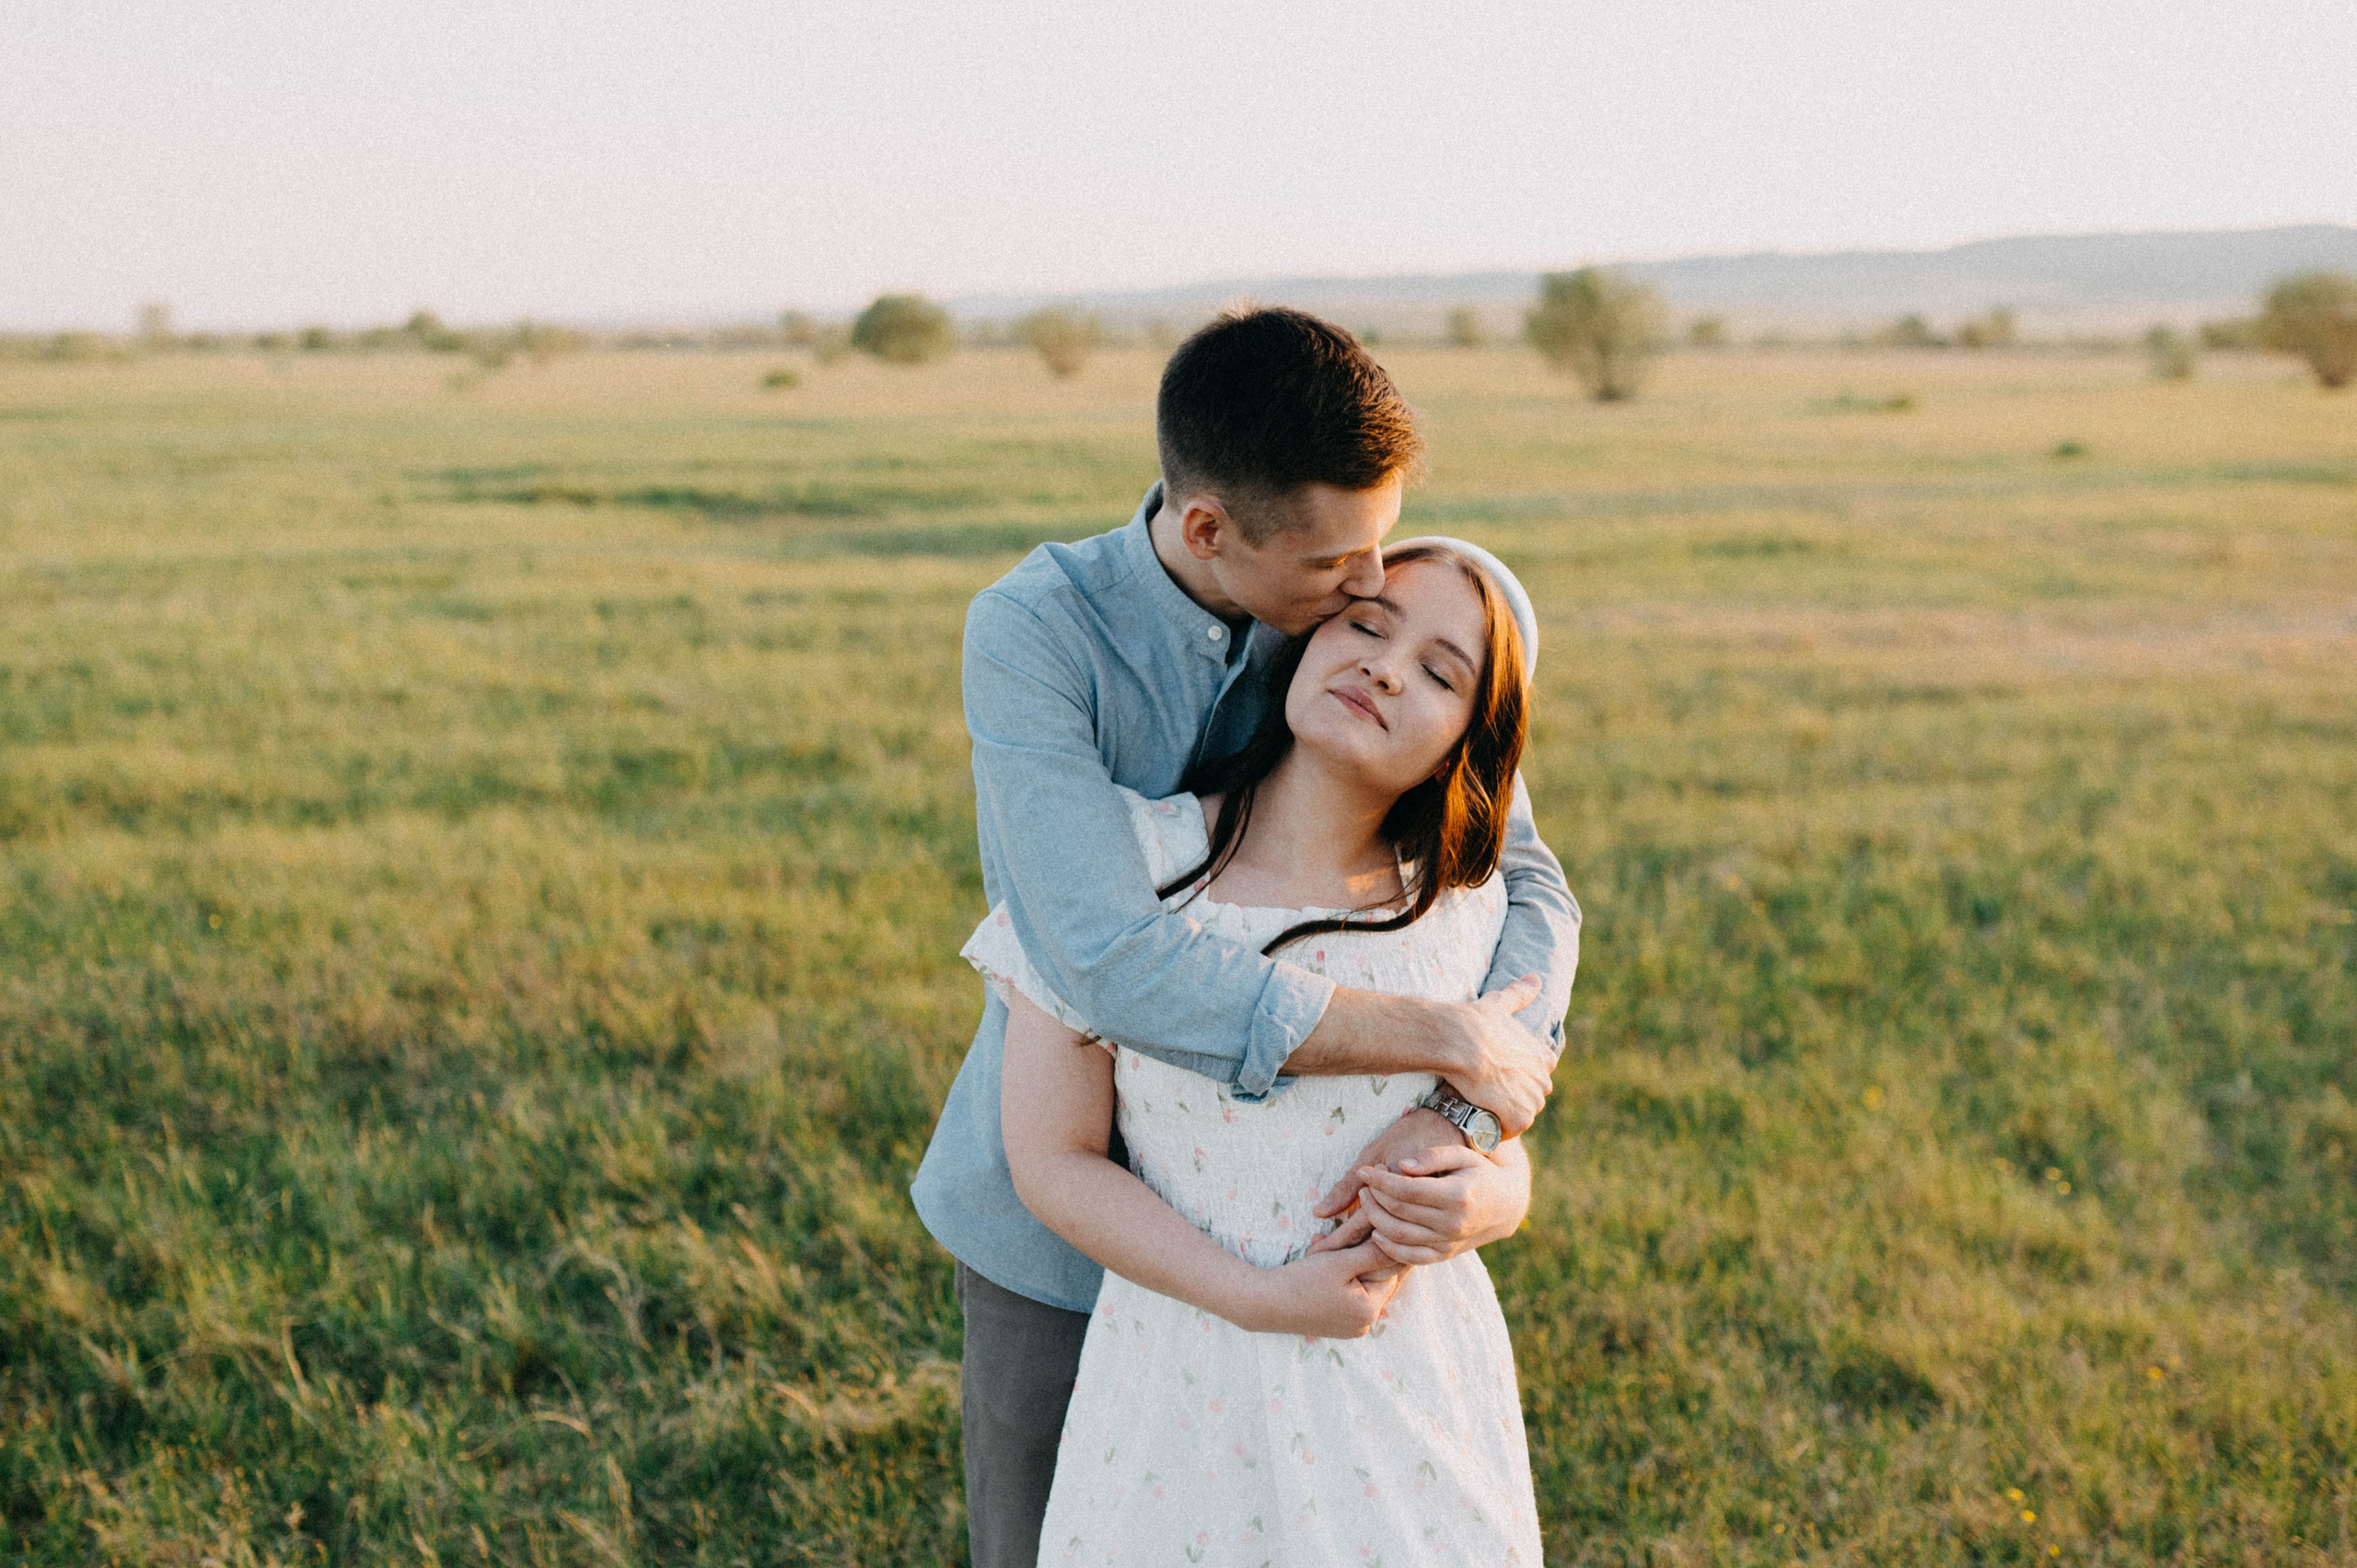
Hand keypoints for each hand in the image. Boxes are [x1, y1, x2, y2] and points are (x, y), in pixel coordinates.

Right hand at [1234, 1242, 1406, 1338]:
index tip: (1386, 1223)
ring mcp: (1350, 1326)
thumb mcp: (1339, 1262)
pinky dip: (1342, 1275)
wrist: (1263, 1303)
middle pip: (1378, 1279)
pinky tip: (1326, 1255)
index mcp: (1369, 1310)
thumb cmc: (1301, 1281)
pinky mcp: (1336, 1323)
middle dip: (1368, 1252)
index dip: (1388, 1244)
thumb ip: (1373, 1253)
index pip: (1392, 1271)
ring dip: (1353, 1261)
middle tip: (1365, 1226)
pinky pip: (1349, 1294)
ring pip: (1362, 1284)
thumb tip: (1403, 1243)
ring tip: (1338, 1240)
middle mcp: (1364, 1323)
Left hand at [1354, 1143, 1529, 1264]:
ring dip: (1375, 1219)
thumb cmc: (1479, 1173)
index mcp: (1457, 1195)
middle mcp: (1453, 1223)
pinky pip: (1410, 1257)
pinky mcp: (1444, 1255)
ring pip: (1399, 1236)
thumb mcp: (1461, 1155)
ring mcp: (1448, 1242)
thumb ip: (1432, 1156)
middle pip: (1398, 1212)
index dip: (1379, 1180)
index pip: (1406, 1190)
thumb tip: (1401, 1166)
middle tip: (1363, 1183)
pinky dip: (1388, 1248)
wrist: (1505, 1205)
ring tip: (1366, 1201)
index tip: (1364, 1170)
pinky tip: (1376, 1232)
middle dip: (1374, 1197)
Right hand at [1441, 974, 1552, 1136]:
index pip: (1538, 1074)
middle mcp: (1543, 1078)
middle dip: (1513, 1098)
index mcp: (1542, 1056)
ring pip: (1522, 1114)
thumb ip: (1519, 994)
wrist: (1458, 1042)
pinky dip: (1497, 1129)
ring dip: (1504, 1114)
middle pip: (1531, 1097)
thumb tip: (1535, 978)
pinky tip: (1481, 1120)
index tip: (1500, 1075)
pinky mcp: (1519, 1116)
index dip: (1518, 1076)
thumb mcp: (1500, 1004)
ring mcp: (1532, 1099)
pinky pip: (1511, 1129)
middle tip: (1486, 1094)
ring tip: (1481, 1108)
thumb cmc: (1475, 1022)